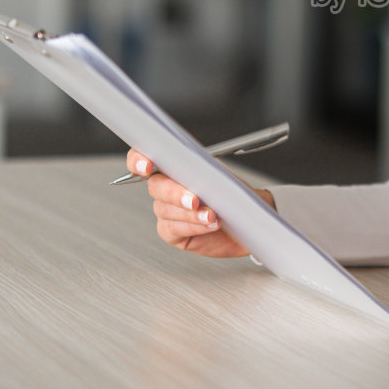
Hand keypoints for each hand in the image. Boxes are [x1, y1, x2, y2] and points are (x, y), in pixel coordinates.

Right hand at [125, 148, 275, 258]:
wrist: (250, 222)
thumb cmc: (236, 196)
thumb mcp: (226, 177)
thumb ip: (207, 170)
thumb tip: (197, 167)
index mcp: (175, 166)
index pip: (145, 156)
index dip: (138, 160)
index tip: (147, 165)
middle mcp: (168, 187)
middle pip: (155, 185)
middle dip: (175, 192)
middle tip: (194, 199)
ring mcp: (168, 210)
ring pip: (165, 209)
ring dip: (189, 213)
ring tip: (212, 215)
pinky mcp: (173, 232)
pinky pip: (173, 228)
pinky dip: (192, 226)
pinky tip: (208, 224)